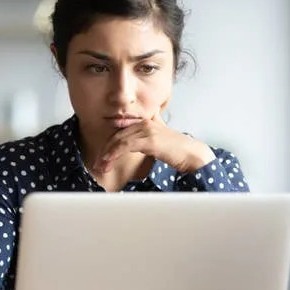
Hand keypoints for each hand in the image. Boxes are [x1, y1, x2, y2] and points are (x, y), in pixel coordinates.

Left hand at [92, 112, 215, 173]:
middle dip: (105, 151)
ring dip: (107, 155)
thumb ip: (146, 138)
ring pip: (119, 140)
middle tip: (98, 165)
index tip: (102, 159)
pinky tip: (109, 162)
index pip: (120, 132)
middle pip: (116, 136)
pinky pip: (125, 145)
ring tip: (101, 167)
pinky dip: (114, 154)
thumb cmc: (176, 150)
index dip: (109, 145)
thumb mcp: (158, 140)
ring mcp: (146, 130)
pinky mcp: (149, 140)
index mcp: (144, 122)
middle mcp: (144, 123)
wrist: (192, 154)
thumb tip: (135, 143)